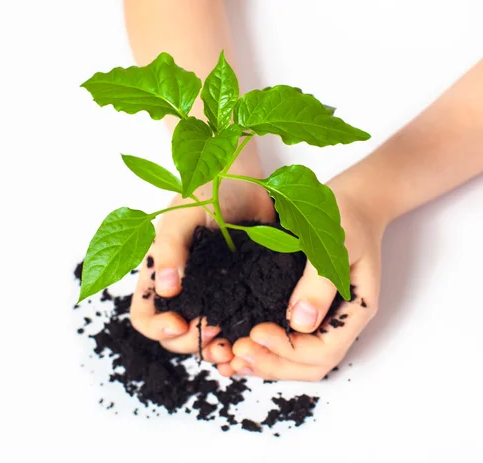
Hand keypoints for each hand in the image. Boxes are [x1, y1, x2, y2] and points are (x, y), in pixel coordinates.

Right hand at [130, 149, 274, 369]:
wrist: (240, 178)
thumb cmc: (201, 190)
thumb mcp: (179, 216)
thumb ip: (168, 249)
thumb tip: (167, 289)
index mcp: (159, 276)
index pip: (145, 317)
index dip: (158, 328)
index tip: (181, 323)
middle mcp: (183, 291)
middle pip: (175, 336)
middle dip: (192, 343)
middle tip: (216, 335)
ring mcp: (212, 294)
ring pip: (207, 336)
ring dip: (217, 347)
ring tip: (235, 345)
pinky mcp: (240, 292)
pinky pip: (237, 322)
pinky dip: (242, 335)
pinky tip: (253, 335)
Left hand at [224, 181, 385, 380]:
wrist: (349, 201)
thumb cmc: (344, 216)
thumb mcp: (333, 242)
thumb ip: (319, 282)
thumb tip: (299, 321)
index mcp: (354, 310)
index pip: (324, 350)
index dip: (289, 350)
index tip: (255, 332)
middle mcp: (339, 322)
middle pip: (309, 364)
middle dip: (272, 363)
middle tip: (236, 353)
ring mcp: (323, 318)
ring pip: (297, 359)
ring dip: (265, 362)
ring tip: (230, 359)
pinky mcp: (304, 310)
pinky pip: (286, 339)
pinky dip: (262, 348)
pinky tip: (235, 347)